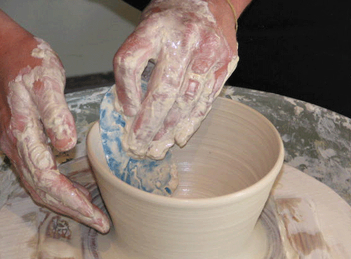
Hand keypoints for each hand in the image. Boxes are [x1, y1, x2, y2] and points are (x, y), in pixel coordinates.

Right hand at [0, 12, 109, 232]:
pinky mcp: (23, 142)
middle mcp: (18, 148)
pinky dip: (58, 190)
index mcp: (24, 136)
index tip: (96, 215)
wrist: (3, 52)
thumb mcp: (46, 81)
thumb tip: (66, 144)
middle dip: (73, 211)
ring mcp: (18, 147)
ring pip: (40, 188)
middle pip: (44, 192)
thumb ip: (56, 113)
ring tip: (91, 214)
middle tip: (100, 223)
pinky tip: (74, 191)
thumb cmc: (27, 62)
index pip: (49, 182)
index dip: (73, 202)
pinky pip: (39, 176)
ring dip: (66, 204)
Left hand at [113, 0, 238, 159]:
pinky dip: (192, 121)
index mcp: (155, 27)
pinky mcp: (225, 62)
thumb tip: (127, 106)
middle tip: (138, 146)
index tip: (125, 113)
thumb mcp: (146, 28)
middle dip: (148, 124)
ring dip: (169, 128)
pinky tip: (180, 136)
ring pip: (186, 100)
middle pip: (162, 90)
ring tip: (156, 147)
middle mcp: (184, 38)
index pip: (130, 62)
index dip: (125, 91)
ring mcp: (208, 51)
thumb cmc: (172, 19)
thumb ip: (135, 62)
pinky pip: (207, 99)